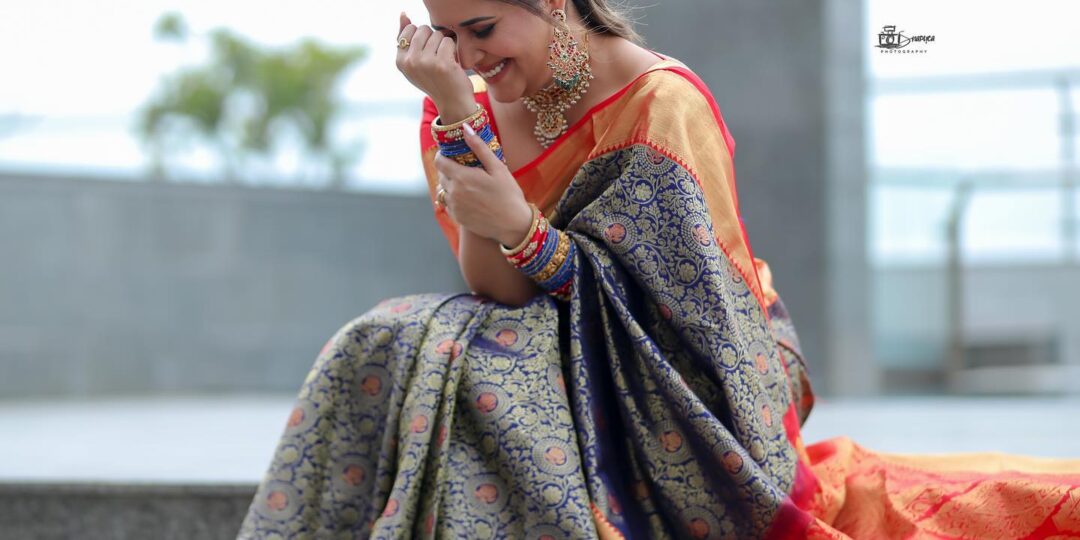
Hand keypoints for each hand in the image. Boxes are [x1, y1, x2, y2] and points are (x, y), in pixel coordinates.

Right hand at [396, 12, 475, 119]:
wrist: (452, 102)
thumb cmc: (435, 80)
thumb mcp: (415, 62)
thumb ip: (407, 38)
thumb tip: (403, 14)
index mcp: (400, 61)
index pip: (408, 30)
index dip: (421, 37)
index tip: (426, 53)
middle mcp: (410, 62)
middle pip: (423, 29)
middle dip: (433, 39)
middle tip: (437, 57)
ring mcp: (425, 63)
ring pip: (437, 34)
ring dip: (444, 45)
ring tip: (444, 60)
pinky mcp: (442, 64)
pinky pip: (448, 41)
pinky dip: (453, 50)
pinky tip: (452, 63)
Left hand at [433, 124, 532, 246]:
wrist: (514, 225)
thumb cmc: (509, 194)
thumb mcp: (498, 168)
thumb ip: (479, 147)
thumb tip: (465, 128)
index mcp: (462, 177)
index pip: (439, 161)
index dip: (443, 155)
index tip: (452, 155)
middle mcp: (454, 193)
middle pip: (441, 175)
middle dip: (450, 170)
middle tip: (467, 170)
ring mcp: (454, 207)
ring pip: (444, 190)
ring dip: (452, 185)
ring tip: (470, 185)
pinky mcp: (457, 218)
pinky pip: (449, 204)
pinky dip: (455, 199)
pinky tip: (471, 199)